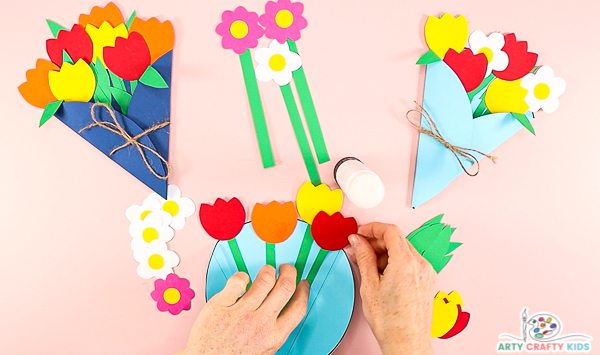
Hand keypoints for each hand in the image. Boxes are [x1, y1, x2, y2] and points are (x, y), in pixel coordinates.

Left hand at [178, 264, 309, 354]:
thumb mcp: (264, 350)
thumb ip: (275, 331)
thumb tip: (284, 312)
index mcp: (274, 336)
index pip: (299, 307)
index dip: (304, 291)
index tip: (302, 284)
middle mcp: (260, 322)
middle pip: (285, 287)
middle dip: (290, 272)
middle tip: (286, 268)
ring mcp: (241, 312)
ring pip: (265, 279)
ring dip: (268, 270)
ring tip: (266, 271)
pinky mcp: (221, 304)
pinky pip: (238, 280)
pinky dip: (242, 275)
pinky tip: (242, 279)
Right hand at [347, 223, 435, 354]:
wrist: (407, 343)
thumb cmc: (390, 322)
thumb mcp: (370, 286)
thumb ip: (364, 257)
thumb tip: (357, 241)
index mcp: (406, 263)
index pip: (390, 231)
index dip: (372, 228)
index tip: (359, 233)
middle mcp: (420, 265)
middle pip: (397, 239)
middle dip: (376, 241)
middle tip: (358, 249)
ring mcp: (426, 272)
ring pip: (403, 250)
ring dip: (384, 252)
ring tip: (368, 266)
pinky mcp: (427, 280)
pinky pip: (409, 262)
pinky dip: (394, 262)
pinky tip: (381, 274)